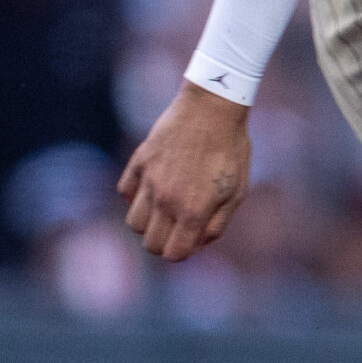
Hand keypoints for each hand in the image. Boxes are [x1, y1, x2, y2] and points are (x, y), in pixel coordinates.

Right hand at [118, 83, 250, 260]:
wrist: (212, 108)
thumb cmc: (230, 150)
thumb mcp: (236, 192)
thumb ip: (217, 224)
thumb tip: (196, 245)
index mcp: (193, 211)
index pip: (173, 254)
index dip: (182, 252)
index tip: (190, 239)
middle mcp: (166, 200)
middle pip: (150, 244)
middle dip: (164, 242)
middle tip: (177, 226)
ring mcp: (149, 181)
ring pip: (134, 222)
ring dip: (148, 222)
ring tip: (164, 208)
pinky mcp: (139, 162)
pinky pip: (125, 192)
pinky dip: (135, 196)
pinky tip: (153, 185)